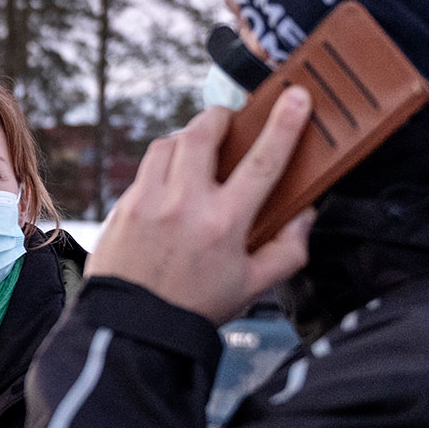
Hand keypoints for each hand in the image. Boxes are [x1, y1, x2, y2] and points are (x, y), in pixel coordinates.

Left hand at [85, 89, 316, 324]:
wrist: (134, 329)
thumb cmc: (194, 309)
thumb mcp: (253, 287)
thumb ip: (288, 250)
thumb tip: (306, 215)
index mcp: (224, 224)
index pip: (262, 161)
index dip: (284, 125)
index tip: (296, 98)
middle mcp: (184, 205)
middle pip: (203, 133)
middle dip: (220, 117)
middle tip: (230, 121)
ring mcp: (148, 202)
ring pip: (169, 143)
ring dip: (187, 137)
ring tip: (198, 148)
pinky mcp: (123, 207)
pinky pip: (145, 169)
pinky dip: (162, 165)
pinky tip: (171, 180)